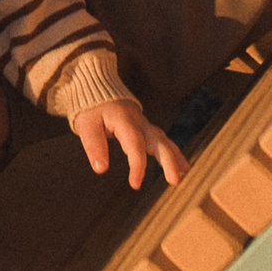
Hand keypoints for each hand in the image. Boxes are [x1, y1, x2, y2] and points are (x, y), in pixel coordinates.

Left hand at [72, 93, 191, 190]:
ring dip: (174, 156)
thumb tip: (101, 169)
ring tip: (184, 172)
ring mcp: (144, 124)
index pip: (135, 144)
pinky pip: (161, 141)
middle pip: (158, 140)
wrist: (97, 85)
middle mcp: (139, 121)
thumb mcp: (86, 125)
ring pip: (163, 140)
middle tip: (175, 180)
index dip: (137, 165)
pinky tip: (183, 166)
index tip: (135, 185)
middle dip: (168, 160)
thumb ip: (94, 146)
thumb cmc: (91, 107)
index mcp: (124, 119)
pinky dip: (173, 153)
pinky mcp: (145, 128)